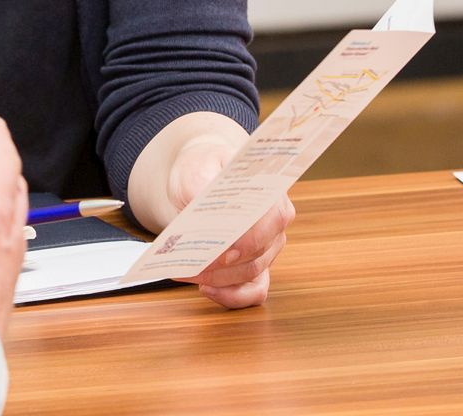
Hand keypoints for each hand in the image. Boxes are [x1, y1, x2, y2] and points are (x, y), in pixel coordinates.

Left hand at [167, 138, 294, 309]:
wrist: (200, 176)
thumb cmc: (203, 167)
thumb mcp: (195, 166)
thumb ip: (201, 185)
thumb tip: (205, 213)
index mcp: (270, 192)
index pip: (271, 219)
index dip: (250, 239)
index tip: (224, 250)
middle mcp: (275, 223)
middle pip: (259, 253)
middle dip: (224, 265)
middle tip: (192, 267)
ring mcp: (268, 248)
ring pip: (252, 274)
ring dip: (219, 280)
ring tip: (187, 274)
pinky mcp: (255, 267)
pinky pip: (254, 292)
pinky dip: (232, 297)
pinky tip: (206, 290)